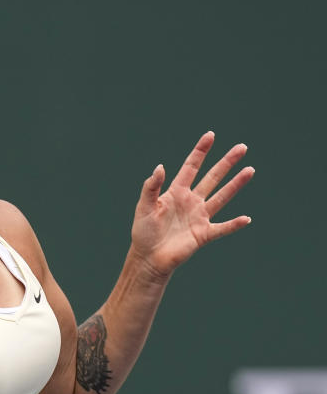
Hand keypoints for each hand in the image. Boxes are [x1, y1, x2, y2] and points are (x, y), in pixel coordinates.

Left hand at [130, 131, 253, 276]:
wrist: (148, 258)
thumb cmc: (143, 233)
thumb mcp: (144, 207)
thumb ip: (151, 187)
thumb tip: (160, 167)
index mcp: (176, 192)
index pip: (191, 167)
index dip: (200, 152)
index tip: (211, 135)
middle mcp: (191, 202)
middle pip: (212, 178)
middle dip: (227, 162)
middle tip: (242, 147)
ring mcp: (199, 217)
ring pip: (222, 197)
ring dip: (236, 184)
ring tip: (250, 170)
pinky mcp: (203, 234)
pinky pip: (222, 228)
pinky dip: (234, 224)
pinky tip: (246, 219)